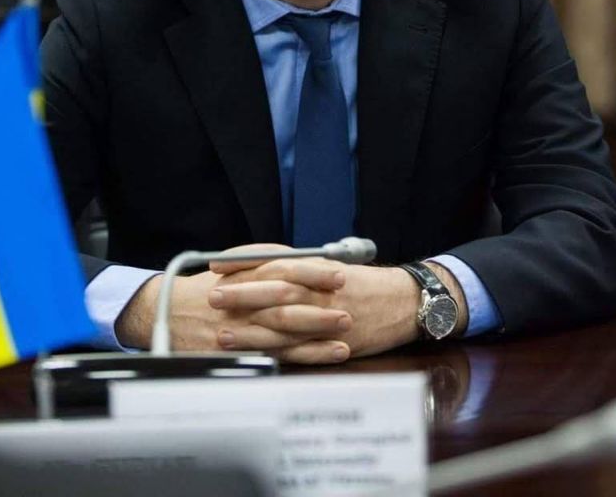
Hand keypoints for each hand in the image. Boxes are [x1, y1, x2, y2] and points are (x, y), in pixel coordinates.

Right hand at [115, 244, 349, 361]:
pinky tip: (327, 354)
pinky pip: (277, 355)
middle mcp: (243, 302)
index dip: (312, 272)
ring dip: (317, 334)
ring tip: (346, 333)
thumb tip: (298, 254)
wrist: (165, 314)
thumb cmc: (204, 288)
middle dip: (319, 305)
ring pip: (285, 333)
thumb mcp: (228, 264)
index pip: (282, 269)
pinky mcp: (241, 353)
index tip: (339, 272)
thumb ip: (261, 258)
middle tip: (348, 306)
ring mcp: (242, 330)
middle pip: (286, 302)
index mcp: (242, 276)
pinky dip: (306, 355)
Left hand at [214, 256, 420, 359]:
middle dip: (240, 293)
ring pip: (282, 322)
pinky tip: (257, 356)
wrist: (403, 301)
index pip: (272, 259)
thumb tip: (260, 265)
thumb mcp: (331, 266)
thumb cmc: (364, 283)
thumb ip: (298, 266)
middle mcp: (318, 289)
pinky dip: (277, 352)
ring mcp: (325, 317)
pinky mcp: (333, 342)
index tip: (216, 262)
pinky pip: (300, 349)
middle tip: (212, 295)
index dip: (242, 260)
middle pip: (273, 288)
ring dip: (250, 328)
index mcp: (315, 266)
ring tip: (223, 332)